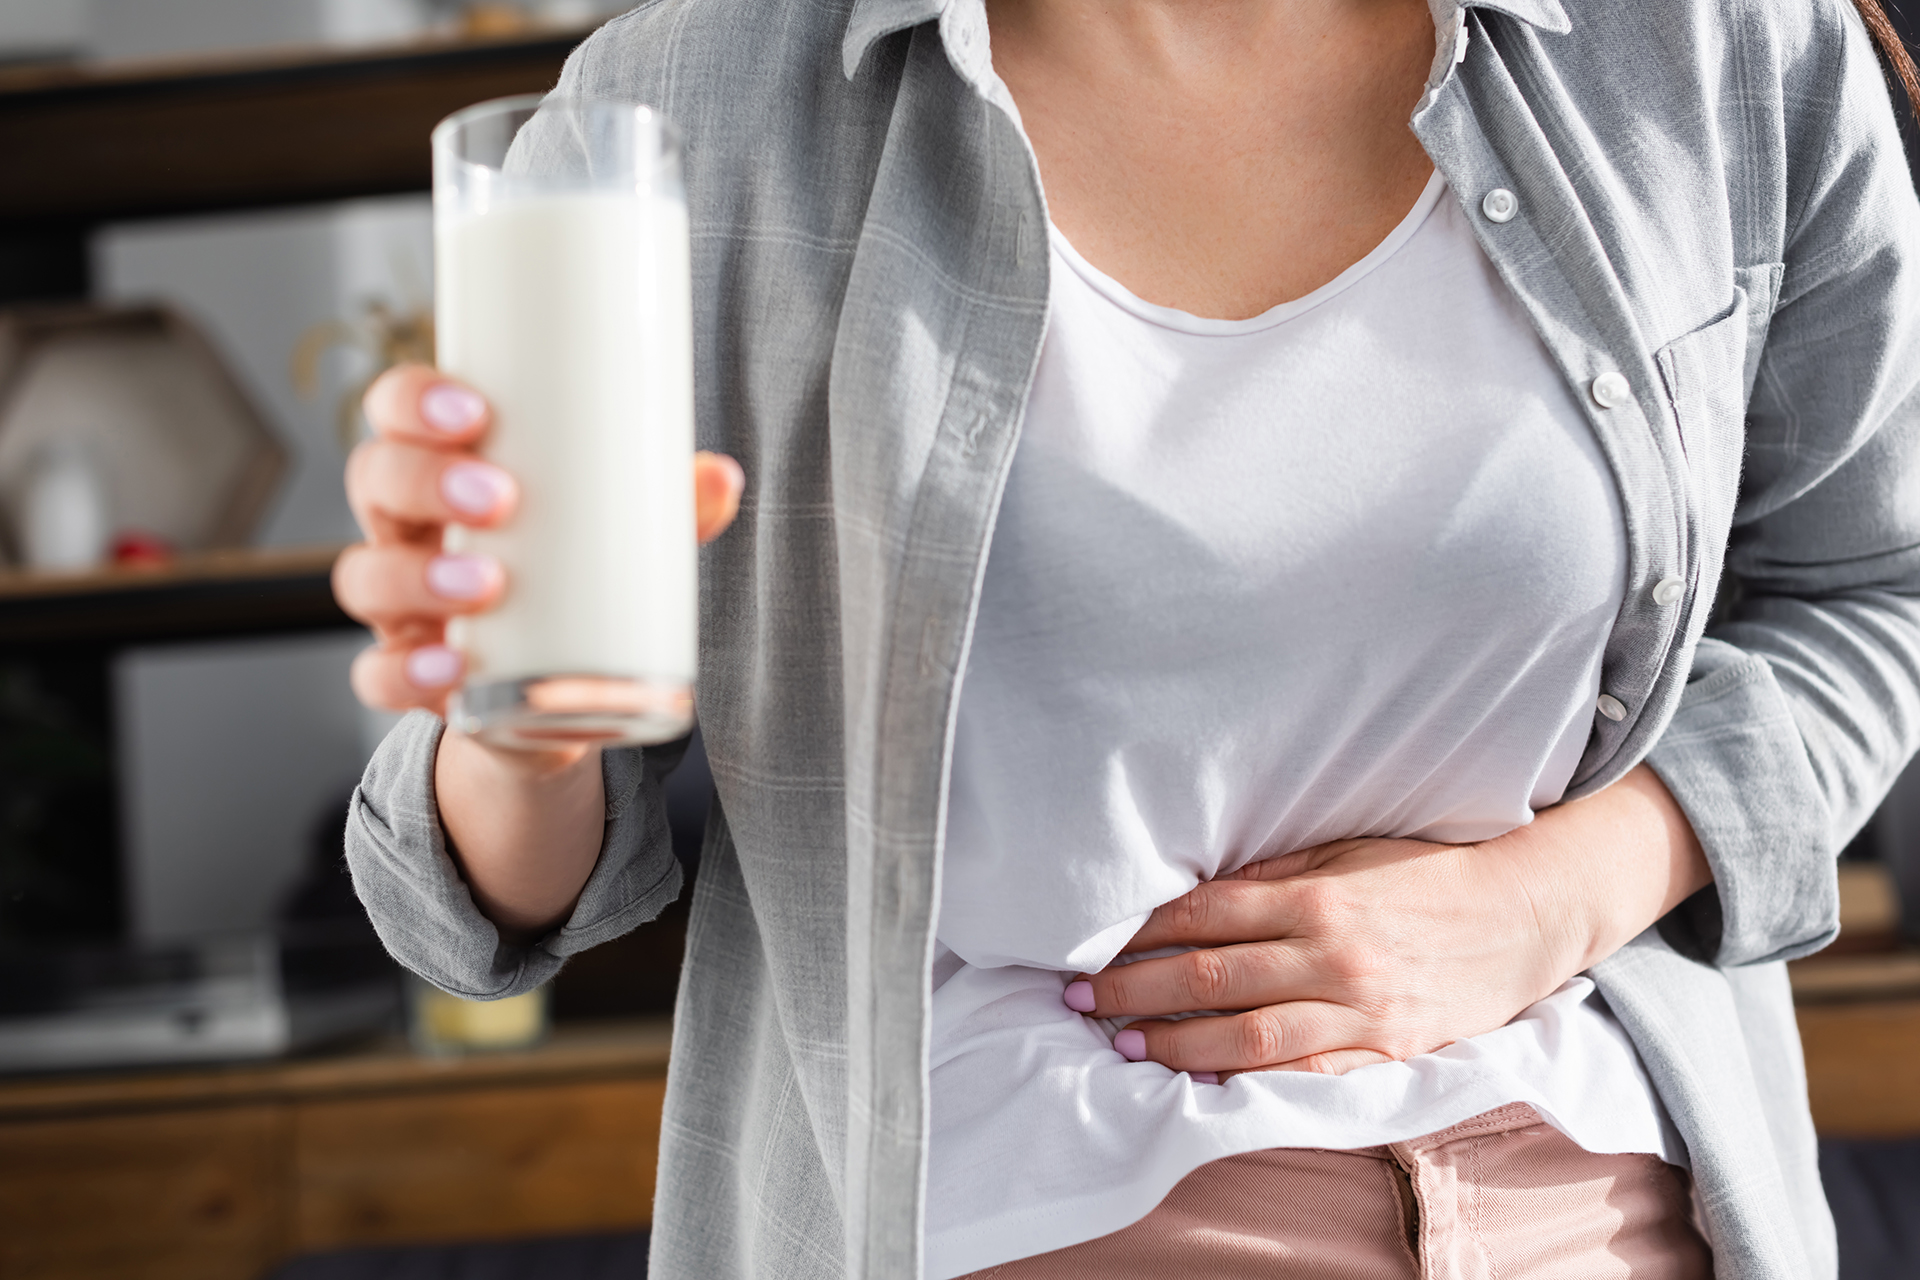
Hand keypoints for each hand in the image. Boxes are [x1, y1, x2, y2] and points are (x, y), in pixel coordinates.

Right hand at [332, 364, 744, 720]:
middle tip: (497, 498)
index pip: (397, 413)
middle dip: (424, 478)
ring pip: (363, 576)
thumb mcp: (618, 536)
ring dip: (416, 575)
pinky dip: (406, 672)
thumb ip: (668, 507)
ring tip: (486, 584)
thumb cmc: (576, 578)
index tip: (474, 410)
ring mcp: (399, 606)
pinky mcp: (409, 678)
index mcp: (444, 472)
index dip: (414, 400)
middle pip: (375, 479)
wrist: (553, 699)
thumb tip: (724, 477)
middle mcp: (406, 531)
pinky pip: (376, 675)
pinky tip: (452, 668)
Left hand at [1067, 765, 1711, 1078]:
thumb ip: (1272, 877)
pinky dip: (1248, 1079)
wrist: (1521, 917)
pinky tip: (1201, 1079)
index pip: (1208, 915)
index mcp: (1317, 897)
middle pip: (1212, 976)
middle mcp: (1332, 954)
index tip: (1097, 944)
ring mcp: (1360, 1009)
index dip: (1144, 932)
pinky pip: (1304, 1073)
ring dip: (1176, 1042)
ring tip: (1124, 1044)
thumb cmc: (1423, 876)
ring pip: (1248, 1035)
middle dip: (1137, 989)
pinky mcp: (1385, 1052)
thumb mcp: (1347, 854)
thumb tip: (1194, 894)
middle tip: (1081, 998)